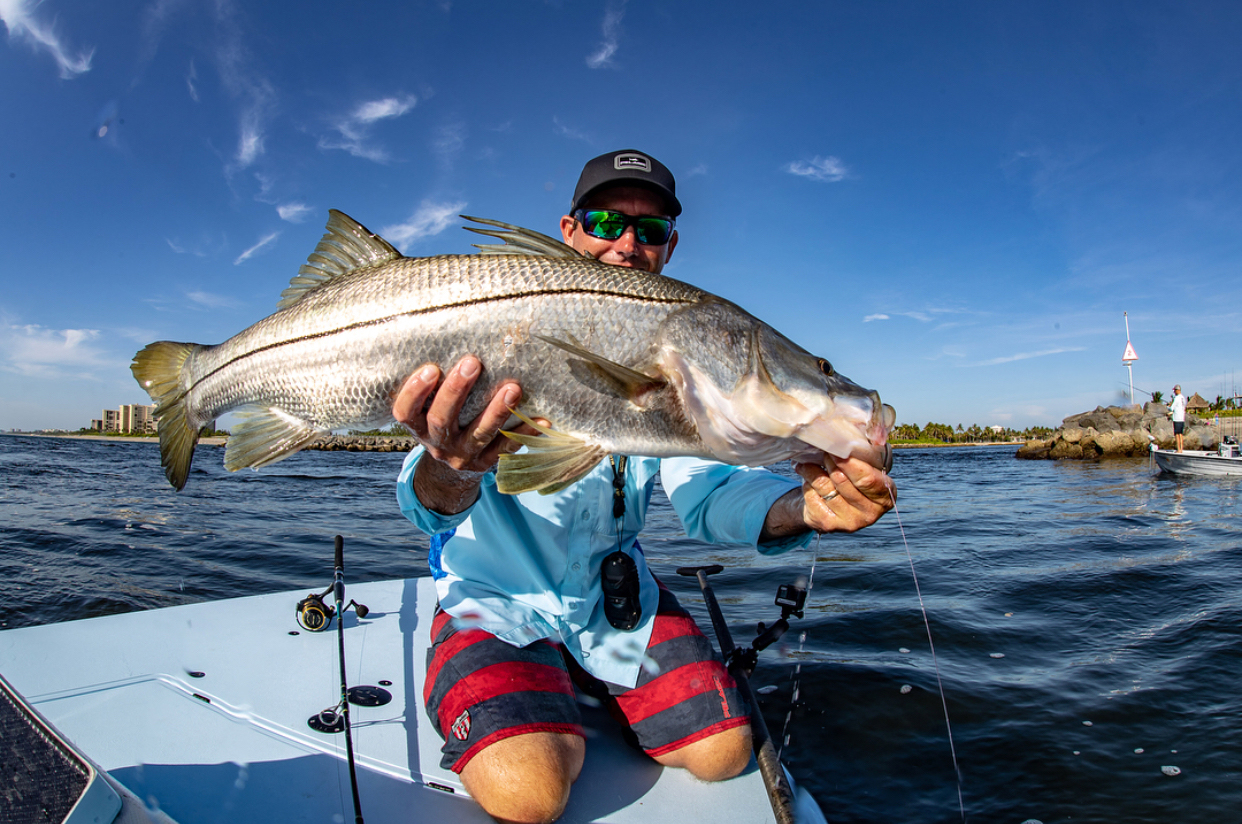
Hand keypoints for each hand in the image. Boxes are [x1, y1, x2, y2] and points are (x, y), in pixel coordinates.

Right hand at [392, 356, 541, 513]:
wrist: (452, 474)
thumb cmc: (444, 422)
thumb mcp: (430, 410)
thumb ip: (436, 386)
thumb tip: (456, 338)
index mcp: (418, 427)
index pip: (405, 412)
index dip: (414, 392)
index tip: (430, 368)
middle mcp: (438, 443)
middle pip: (442, 419)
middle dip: (456, 390)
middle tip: (472, 363)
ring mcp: (463, 455)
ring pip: (479, 434)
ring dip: (496, 411)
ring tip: (513, 388)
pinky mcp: (487, 463)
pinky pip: (507, 448)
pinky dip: (526, 432)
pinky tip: (542, 419)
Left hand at [795, 456, 894, 533]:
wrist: (833, 508)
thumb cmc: (852, 480)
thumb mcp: (867, 467)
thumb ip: (867, 453)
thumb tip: (860, 432)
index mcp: (886, 495)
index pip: (867, 479)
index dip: (850, 462)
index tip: (838, 446)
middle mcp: (871, 513)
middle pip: (842, 481)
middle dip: (830, 461)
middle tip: (823, 450)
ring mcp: (850, 522)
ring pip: (825, 486)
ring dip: (812, 469)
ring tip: (806, 460)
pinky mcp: (829, 525)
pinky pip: (812, 495)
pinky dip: (806, 482)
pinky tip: (805, 474)